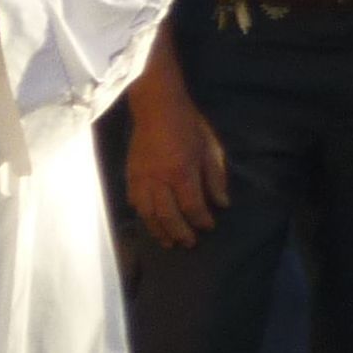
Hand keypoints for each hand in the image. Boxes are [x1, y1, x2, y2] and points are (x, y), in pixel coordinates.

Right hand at [127, 83, 229, 248]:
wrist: (157, 108)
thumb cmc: (189, 126)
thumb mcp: (210, 148)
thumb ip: (215, 178)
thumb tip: (222, 203)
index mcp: (182, 172)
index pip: (192, 206)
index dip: (201, 220)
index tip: (209, 227)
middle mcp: (159, 181)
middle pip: (168, 216)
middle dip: (180, 232)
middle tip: (189, 243)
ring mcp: (142, 180)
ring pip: (148, 214)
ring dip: (158, 231)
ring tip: (168, 242)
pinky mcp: (130, 176)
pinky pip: (135, 202)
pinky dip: (142, 216)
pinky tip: (149, 222)